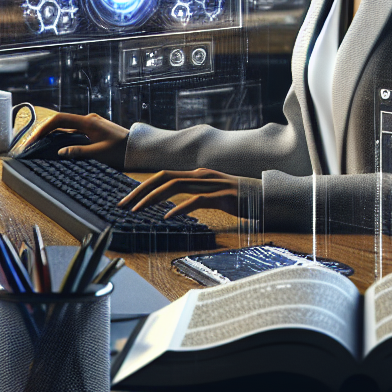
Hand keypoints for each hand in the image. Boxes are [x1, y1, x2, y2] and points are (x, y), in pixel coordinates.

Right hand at [23, 112, 128, 167]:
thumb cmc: (122, 151)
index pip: (59, 120)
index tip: (33, 140)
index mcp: (88, 122)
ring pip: (66, 128)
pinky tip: (55, 148)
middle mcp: (88, 120)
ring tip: (37, 148)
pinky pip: (73, 132)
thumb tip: (60, 153)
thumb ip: (79, 152)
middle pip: (60, 123)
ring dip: (52, 136)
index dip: (43, 128)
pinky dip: (62, 138)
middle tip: (30, 146)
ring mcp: (91, 124)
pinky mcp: (93, 130)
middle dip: (43, 132)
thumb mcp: (100, 154)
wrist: (139, 148)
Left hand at [118, 168, 259, 218]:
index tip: (127, 200)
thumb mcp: (213, 193)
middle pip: (164, 178)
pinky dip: (179, 208)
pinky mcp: (222, 195)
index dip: (143, 187)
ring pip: (175, 186)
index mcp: (197, 174)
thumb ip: (195, 193)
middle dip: (141, 191)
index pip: (163, 176)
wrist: (267, 196)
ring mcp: (212, 183)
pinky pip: (196, 200)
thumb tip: (173, 203)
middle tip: (123, 205)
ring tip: (138, 210)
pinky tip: (168, 217)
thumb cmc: (239, 198)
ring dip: (154, 198)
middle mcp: (201, 175)